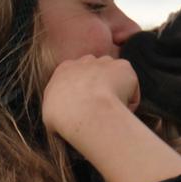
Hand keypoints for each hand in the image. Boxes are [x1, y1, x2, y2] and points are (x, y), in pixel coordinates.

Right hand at [40, 55, 180, 181]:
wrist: (83, 112)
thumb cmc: (63, 118)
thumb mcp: (49, 114)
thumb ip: (58, 109)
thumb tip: (65, 120)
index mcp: (64, 70)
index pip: (76, 75)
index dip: (84, 91)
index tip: (88, 106)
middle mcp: (85, 61)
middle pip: (97, 71)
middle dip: (101, 87)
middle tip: (102, 109)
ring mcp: (105, 63)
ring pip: (115, 77)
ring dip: (117, 92)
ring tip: (113, 114)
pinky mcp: (123, 67)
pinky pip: (131, 86)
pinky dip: (130, 99)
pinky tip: (123, 111)